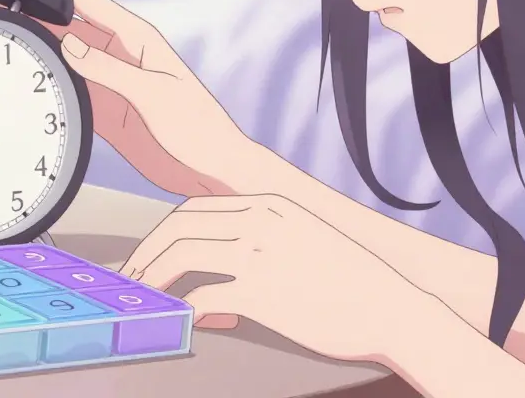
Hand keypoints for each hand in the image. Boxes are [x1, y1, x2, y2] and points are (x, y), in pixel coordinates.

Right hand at [0, 0, 248, 196]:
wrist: (214, 171)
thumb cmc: (200, 129)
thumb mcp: (153, 95)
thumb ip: (109, 69)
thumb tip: (69, 43)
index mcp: (136, 38)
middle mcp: (120, 53)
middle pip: (65, 24)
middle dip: (29, 15)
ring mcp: (111, 81)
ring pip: (63, 55)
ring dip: (35, 48)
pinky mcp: (107, 108)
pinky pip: (70, 88)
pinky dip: (47, 84)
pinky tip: (24, 84)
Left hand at [119, 193, 425, 362]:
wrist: (394, 307)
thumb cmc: (355, 283)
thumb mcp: (306, 239)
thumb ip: (264, 242)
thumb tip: (224, 275)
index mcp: (270, 203)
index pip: (195, 207)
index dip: (163, 232)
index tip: (148, 253)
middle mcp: (261, 220)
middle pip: (179, 225)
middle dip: (146, 251)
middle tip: (131, 276)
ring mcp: (259, 254)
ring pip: (181, 255)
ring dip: (154, 277)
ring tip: (145, 297)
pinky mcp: (261, 292)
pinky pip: (202, 297)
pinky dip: (183, 309)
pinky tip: (183, 321)